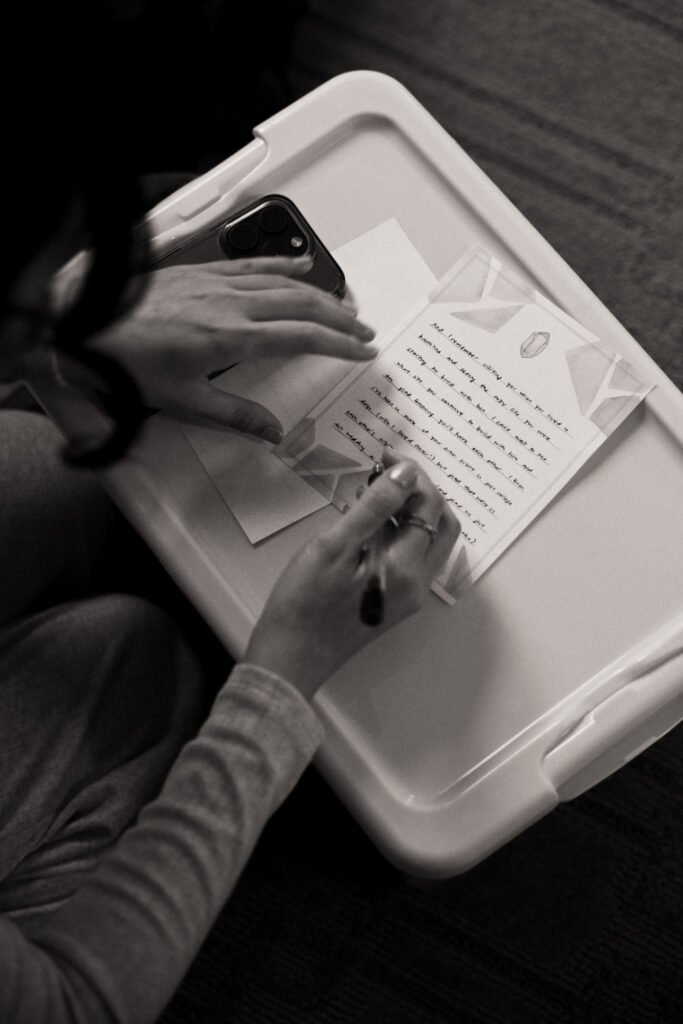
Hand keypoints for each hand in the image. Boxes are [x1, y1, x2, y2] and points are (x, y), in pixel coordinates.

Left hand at [81, 255, 376, 439]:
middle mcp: (229, 304)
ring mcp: (216, 283)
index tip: (361, 350)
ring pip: (283, 282)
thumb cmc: (124, 362)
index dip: (337, 344)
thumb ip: (233, 416)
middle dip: (340, 318)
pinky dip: (282, 264)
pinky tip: (300, 264)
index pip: (300, 337)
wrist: (82, 324)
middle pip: (301, 305)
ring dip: (319, 294)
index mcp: (229, 338)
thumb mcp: (181, 402)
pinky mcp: (202, 272)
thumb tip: (271, 432)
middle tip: (364, 330)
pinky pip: (253, 264)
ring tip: (345, 304)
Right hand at [244, 454, 460, 698]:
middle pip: (442, 525)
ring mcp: (409, 596)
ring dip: (411, 512)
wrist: (290, 657)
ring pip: (429, 542)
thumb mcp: (333, 546)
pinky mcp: (396, 602)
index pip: (429, 507)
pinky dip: (399, 533)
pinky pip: (412, 559)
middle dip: (421, 492)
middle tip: (389, 473)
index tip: (386, 459)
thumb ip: (373, 508)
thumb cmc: (303, 604)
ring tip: (371, 494)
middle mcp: (418, 584)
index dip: (412, 476)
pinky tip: (367, 525)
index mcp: (406, 568)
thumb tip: (405, 474)